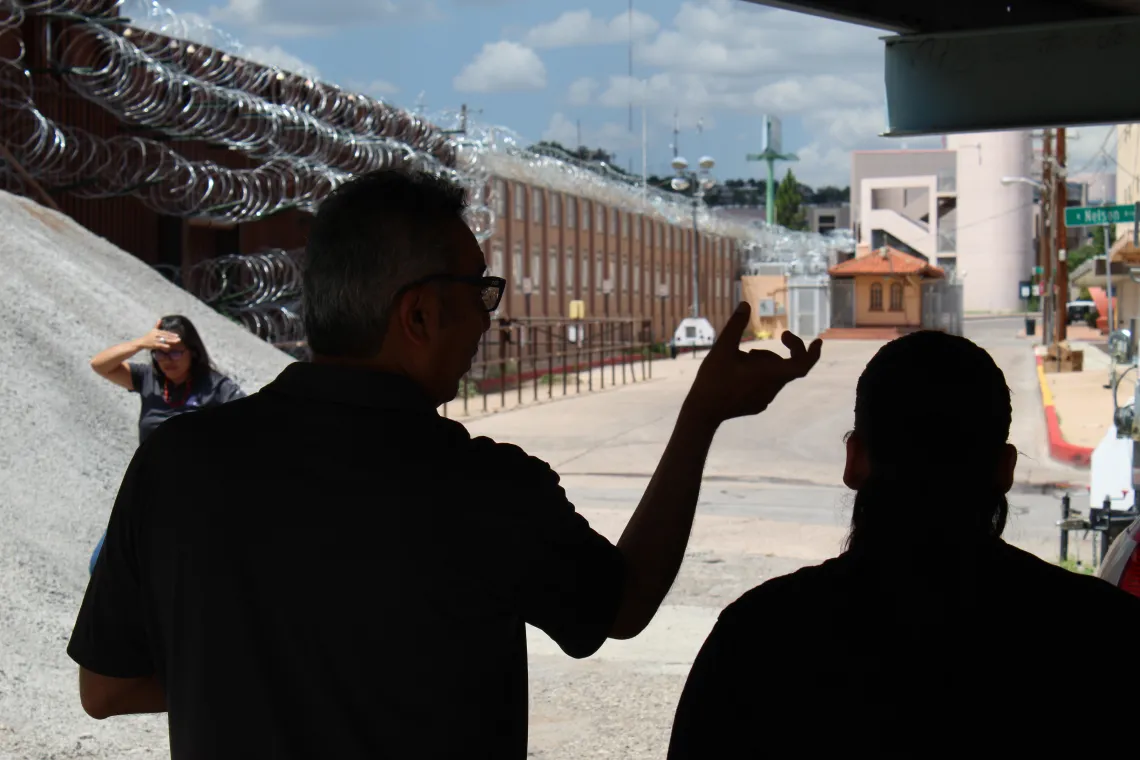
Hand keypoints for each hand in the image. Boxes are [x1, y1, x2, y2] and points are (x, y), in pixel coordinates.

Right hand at [137, 321, 181, 351]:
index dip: (172, 334)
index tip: (177, 335)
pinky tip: (169, 346)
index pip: (165, 332)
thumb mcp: (153, 330)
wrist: (141, 342)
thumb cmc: (148, 336)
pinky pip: (160, 345)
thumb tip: (160, 319)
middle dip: (173, 337)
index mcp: (156, 331)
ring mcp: (155, 339)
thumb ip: (157, 325)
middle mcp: (156, 334)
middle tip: (180, 339)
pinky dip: (164, 345)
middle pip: (166, 336)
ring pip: (164, 340)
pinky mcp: (153, 344)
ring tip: (177, 341)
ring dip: (171, 341)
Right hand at [683, 302, 821, 423]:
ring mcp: (765, 399)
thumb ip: (735, 326)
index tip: (818, 341)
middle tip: (762, 345)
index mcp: (768, 374)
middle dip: (777, 353)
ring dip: (766, 363)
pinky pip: (767, 386)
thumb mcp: (722, 348)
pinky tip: (738, 375)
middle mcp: (771, 388)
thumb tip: (745, 304)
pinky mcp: (757, 405)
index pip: (802, 365)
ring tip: (743, 359)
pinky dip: (760, 375)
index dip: (812, 352)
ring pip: (775, 375)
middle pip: (785, 366)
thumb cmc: (713, 379)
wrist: (702, 411)